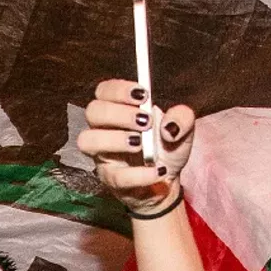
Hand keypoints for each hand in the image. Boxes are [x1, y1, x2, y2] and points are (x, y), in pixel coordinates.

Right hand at [78, 80, 195, 215]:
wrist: (166, 180)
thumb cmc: (165, 149)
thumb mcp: (182, 129)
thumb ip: (182, 118)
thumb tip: (169, 126)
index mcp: (117, 110)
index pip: (104, 91)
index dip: (119, 90)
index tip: (144, 95)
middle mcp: (103, 129)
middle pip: (93, 111)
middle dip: (120, 113)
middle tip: (146, 122)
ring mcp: (103, 155)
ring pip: (88, 141)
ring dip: (115, 139)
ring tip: (141, 144)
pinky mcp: (110, 180)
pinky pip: (116, 176)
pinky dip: (140, 174)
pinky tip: (158, 170)